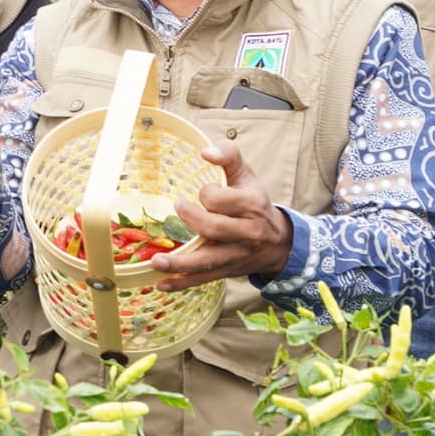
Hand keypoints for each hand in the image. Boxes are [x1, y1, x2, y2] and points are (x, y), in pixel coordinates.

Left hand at [149, 139, 296, 283]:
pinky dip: (182, 283)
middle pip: (213, 229)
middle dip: (190, 218)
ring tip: (156, 261)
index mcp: (252, 205)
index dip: (208, 193)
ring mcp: (236, 255)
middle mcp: (246, 233)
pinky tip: (162, 284)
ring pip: (207, 260)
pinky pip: (203, 279)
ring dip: (179, 263)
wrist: (277, 242)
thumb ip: (229, 156)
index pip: (221, 200)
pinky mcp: (226, 271)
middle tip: (178, 207)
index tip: (205, 192)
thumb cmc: (254, 203)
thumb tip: (205, 152)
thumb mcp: (247, 176)